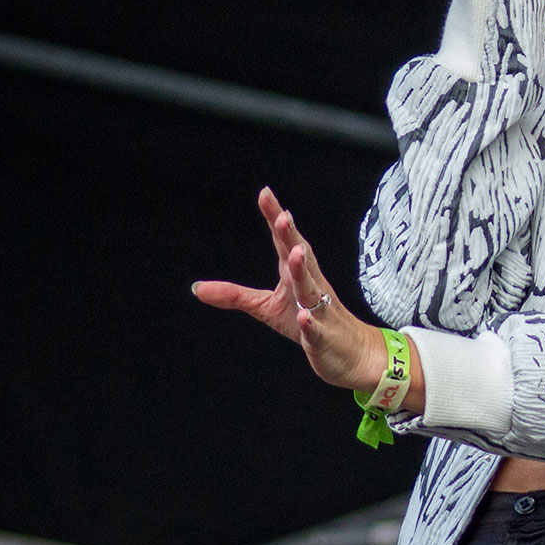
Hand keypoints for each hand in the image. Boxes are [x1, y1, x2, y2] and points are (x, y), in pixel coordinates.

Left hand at [192, 187, 388, 393]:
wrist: (349, 351)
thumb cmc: (307, 322)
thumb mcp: (266, 307)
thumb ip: (234, 295)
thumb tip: (196, 288)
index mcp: (296, 275)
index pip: (285, 243)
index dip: (276, 219)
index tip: (265, 194)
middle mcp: (311, 286)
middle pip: (302, 258)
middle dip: (292, 237)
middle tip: (283, 216)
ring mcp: (319, 310)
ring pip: (310, 289)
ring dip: (303, 272)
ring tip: (295, 254)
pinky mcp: (323, 336)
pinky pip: (316, 328)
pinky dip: (310, 322)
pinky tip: (303, 317)